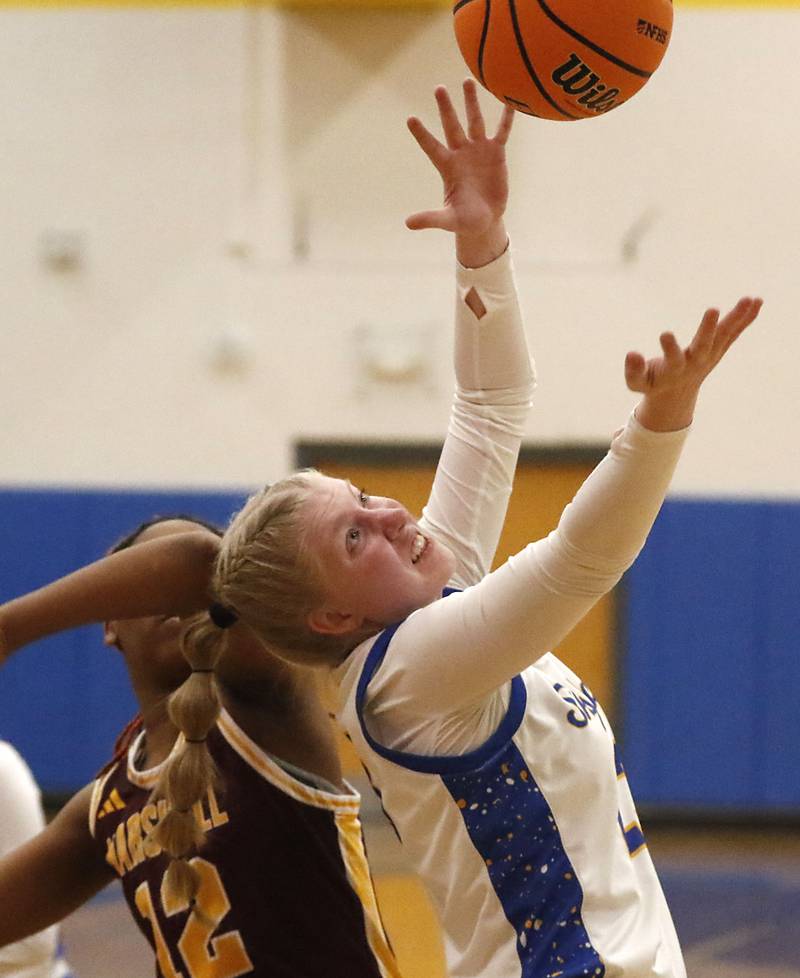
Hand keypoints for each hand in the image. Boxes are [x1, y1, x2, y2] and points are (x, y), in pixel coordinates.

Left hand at [406, 80, 513, 265]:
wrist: (485, 220)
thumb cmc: (465, 220)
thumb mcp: (448, 220)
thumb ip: (430, 218)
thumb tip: (407, 223)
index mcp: (447, 167)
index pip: (431, 147)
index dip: (421, 135)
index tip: (410, 119)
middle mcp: (461, 154)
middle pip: (451, 126)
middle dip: (446, 108)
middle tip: (438, 88)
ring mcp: (479, 151)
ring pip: (474, 122)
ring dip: (471, 103)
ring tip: (467, 80)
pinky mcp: (496, 154)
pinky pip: (501, 132)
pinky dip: (506, 118)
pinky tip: (509, 100)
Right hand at [629, 296, 762, 431]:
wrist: (677, 394)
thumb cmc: (654, 383)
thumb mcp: (638, 383)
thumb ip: (633, 371)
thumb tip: (632, 354)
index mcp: (674, 371)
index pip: (673, 360)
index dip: (669, 348)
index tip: (665, 333)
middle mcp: (696, 362)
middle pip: (704, 346)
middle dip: (708, 329)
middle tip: (712, 309)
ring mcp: (711, 355)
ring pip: (725, 336)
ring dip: (736, 318)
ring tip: (748, 300)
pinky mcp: (719, 348)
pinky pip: (734, 333)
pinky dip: (746, 319)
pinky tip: (756, 302)